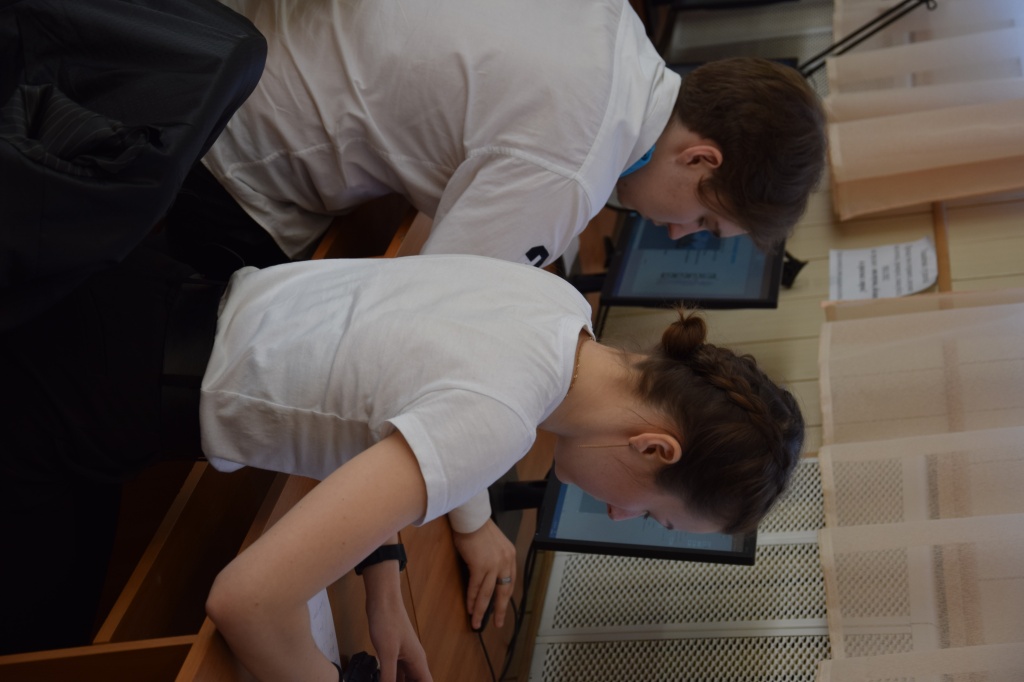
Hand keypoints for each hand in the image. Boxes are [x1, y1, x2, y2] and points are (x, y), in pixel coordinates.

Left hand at [362, 562, 432, 681]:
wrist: (382, 600)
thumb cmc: (388, 620)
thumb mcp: (387, 653)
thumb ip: (388, 676)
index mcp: (418, 661)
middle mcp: (414, 660)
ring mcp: (404, 656)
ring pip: (405, 679)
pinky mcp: (394, 652)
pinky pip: (395, 672)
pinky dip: (390, 679)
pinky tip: (381, 680)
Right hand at [451, 519, 516, 629]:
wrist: (470, 518)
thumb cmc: (478, 528)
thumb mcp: (494, 544)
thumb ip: (495, 558)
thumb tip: (488, 575)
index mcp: (510, 556)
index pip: (510, 582)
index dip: (505, 597)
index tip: (502, 607)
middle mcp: (505, 561)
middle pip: (503, 592)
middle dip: (499, 610)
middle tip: (498, 623)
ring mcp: (494, 565)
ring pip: (488, 594)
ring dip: (482, 610)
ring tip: (477, 622)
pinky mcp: (480, 566)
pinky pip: (476, 588)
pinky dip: (473, 600)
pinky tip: (470, 608)